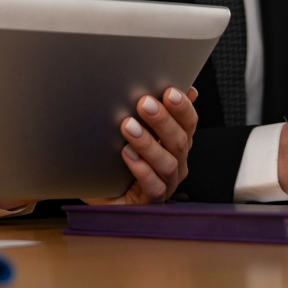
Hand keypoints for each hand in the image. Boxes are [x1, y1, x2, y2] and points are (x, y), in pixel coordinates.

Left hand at [85, 86, 198, 205]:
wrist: (99, 190)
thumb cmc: (118, 157)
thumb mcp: (133, 127)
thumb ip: (151, 109)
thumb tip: (167, 85)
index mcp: (175, 143)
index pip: (188, 123)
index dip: (182, 107)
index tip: (169, 90)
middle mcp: (176, 164)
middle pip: (179, 141)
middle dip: (163, 120)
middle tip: (144, 103)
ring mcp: (166, 184)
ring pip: (168, 164)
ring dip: (149, 143)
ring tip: (129, 126)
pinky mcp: (150, 202)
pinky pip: (154, 187)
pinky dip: (141, 169)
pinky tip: (127, 154)